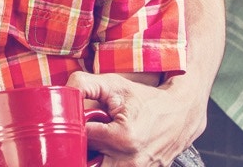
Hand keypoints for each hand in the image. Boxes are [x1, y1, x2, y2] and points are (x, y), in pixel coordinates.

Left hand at [67, 71, 203, 166]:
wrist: (181, 114)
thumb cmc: (146, 99)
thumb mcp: (114, 85)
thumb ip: (83, 84)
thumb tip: (61, 93)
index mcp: (123, 138)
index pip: (80, 138)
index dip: (72, 127)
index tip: (72, 119)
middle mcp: (131, 161)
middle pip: (87, 160)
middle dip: (80, 146)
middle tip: (82, 133)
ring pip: (99, 166)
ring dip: (93, 156)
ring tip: (96, 141)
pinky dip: (106, 160)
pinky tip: (108, 149)